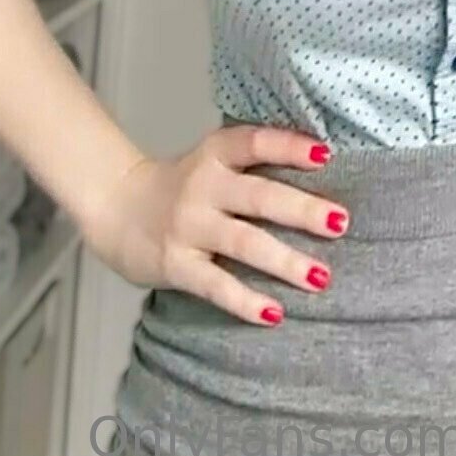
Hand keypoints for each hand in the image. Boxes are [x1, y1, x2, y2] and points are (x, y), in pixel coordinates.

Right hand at [80, 124, 348, 325]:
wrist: (115, 206)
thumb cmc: (184, 184)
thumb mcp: (213, 160)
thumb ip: (255, 163)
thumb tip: (325, 167)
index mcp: (216, 153)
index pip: (256, 142)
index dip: (290, 146)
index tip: (327, 154)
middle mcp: (203, 185)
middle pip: (259, 196)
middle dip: (302, 210)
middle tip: (341, 222)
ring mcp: (188, 226)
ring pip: (244, 243)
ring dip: (285, 261)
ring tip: (322, 277)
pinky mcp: (175, 264)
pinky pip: (215, 285)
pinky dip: (245, 301)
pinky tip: (275, 313)